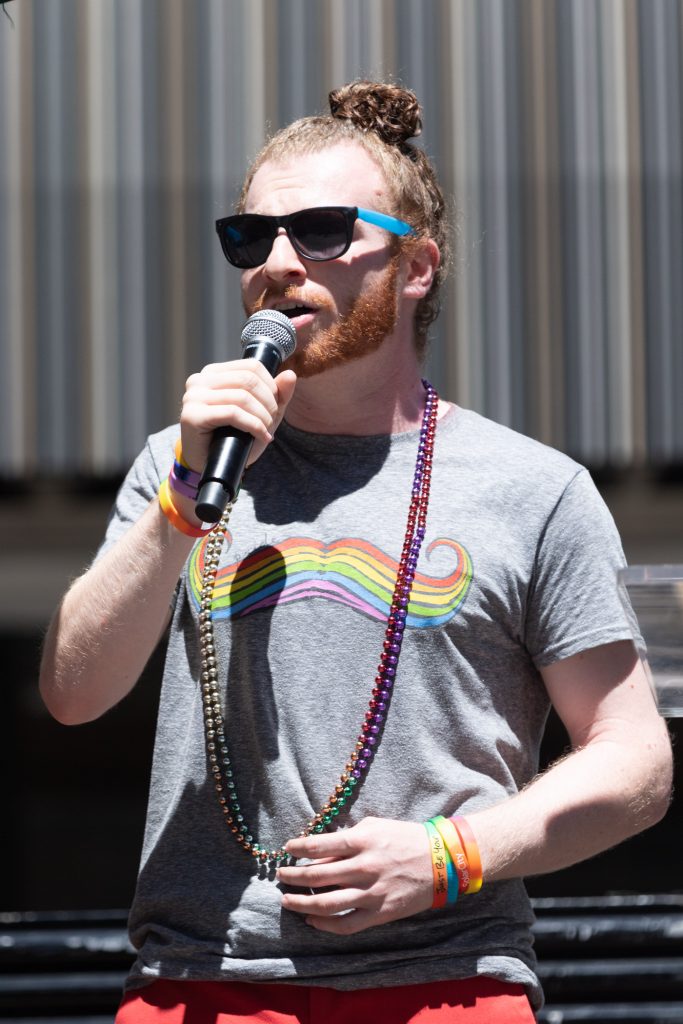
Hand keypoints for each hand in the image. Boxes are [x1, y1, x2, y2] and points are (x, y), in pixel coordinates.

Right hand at [179, 360, 296, 473]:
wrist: (211, 465)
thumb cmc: (233, 437)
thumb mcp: (260, 413)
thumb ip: (277, 394)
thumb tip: (291, 375)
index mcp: (213, 373)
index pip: (251, 366)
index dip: (270, 386)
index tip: (275, 406)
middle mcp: (199, 380)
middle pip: (248, 380)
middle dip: (268, 403)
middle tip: (272, 422)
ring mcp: (193, 397)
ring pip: (242, 397)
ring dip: (262, 417)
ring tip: (266, 431)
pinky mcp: (192, 416)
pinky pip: (232, 413)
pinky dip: (253, 425)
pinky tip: (260, 436)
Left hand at [277, 817, 432, 934]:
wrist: (441, 861)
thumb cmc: (405, 838)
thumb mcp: (376, 827)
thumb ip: (348, 839)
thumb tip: (320, 852)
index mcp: (363, 841)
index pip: (320, 845)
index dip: (299, 848)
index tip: (287, 848)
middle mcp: (364, 867)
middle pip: (317, 876)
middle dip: (293, 876)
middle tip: (281, 875)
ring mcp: (371, 893)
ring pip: (326, 904)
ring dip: (301, 903)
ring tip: (287, 900)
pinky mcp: (379, 913)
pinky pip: (345, 925)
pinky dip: (324, 924)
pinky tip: (312, 919)